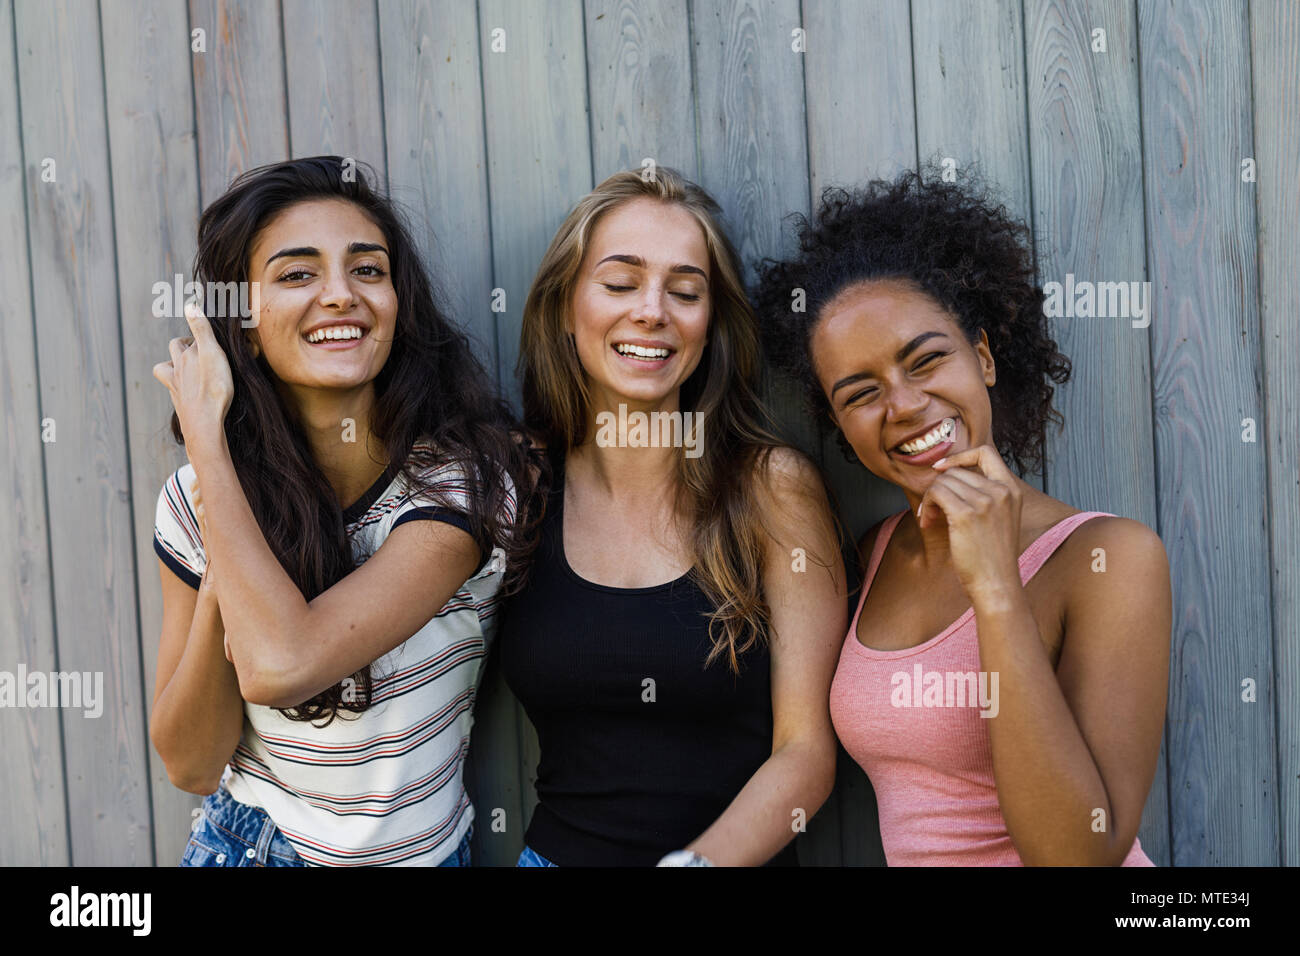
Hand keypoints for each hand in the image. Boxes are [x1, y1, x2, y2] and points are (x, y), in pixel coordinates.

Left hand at [152, 301, 233, 443]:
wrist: (204, 423)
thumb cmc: (211, 388)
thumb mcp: (211, 352)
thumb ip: (201, 329)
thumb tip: (189, 303)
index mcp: (186, 356)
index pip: (191, 337)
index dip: (200, 334)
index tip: (210, 335)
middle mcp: (178, 369)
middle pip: (175, 350)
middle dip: (183, 345)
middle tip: (197, 346)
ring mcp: (177, 387)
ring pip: (167, 370)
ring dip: (174, 365)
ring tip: (185, 367)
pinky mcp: (181, 404)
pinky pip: (175, 393)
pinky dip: (178, 388)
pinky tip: (187, 391)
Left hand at [919, 444, 1023, 600]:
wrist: (996, 584)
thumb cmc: (992, 556)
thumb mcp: (1000, 518)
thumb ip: (986, 494)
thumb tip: (949, 475)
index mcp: (1011, 489)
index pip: (985, 452)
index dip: (959, 456)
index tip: (941, 469)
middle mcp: (1001, 491)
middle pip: (956, 471)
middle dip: (939, 488)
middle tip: (933, 510)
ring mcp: (984, 501)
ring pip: (942, 482)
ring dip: (930, 499)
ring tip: (930, 519)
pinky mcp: (965, 514)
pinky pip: (935, 493)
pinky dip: (926, 506)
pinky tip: (926, 522)